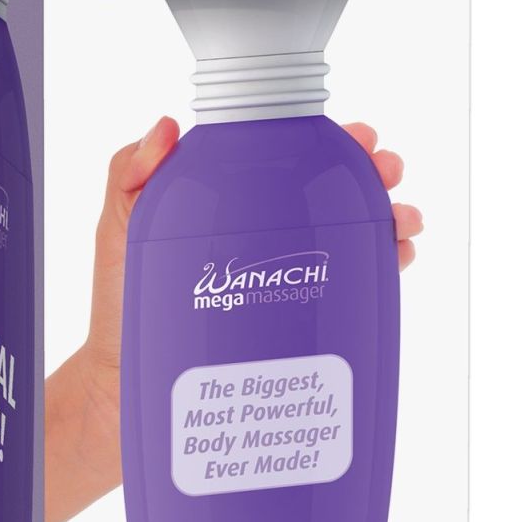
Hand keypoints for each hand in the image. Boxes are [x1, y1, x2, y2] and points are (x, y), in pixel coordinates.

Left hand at [44, 120, 422, 521]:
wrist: (127, 394)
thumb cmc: (120, 310)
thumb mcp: (120, 233)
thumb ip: (130, 177)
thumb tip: (165, 128)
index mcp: (230, 208)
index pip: (286, 162)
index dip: (327, 143)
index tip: (355, 136)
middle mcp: (265, 242)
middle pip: (330, 195)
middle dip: (371, 175)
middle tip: (387, 172)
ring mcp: (286, 286)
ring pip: (351, 240)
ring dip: (388, 220)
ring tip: (402, 220)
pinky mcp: (299, 331)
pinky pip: (350, 294)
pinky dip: (383, 270)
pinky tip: (396, 261)